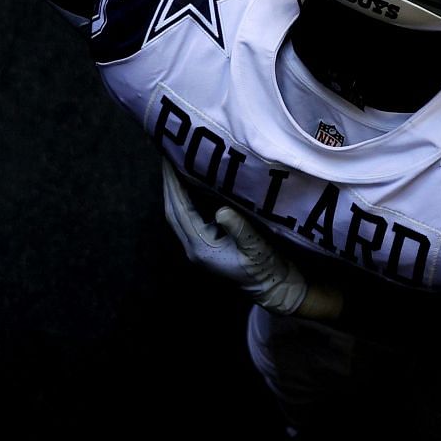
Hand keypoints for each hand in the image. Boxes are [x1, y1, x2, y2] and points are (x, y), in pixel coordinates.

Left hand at [157, 161, 313, 313]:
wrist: (272, 287)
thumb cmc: (266, 268)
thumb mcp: (257, 248)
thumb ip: (239, 229)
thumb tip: (221, 210)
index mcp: (202, 247)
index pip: (180, 211)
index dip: (173, 185)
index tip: (170, 160)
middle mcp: (194, 247)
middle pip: (172, 211)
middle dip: (169, 183)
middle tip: (167, 154)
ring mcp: (198, 245)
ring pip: (178, 214)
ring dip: (174, 189)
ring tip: (175, 163)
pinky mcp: (206, 243)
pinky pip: (188, 216)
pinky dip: (185, 197)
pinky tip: (190, 182)